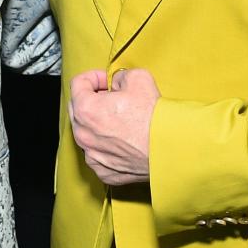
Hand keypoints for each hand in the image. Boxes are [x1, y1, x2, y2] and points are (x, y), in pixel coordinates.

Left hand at [68, 67, 159, 185]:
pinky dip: (106, 145)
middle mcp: (83, 135)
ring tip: (120, 119)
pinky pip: (98, 154)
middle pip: (79, 109)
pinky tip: (123, 139)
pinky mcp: (104, 171)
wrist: (169, 149)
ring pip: (87, 133)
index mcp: (86, 109)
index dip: (94, 77)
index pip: (78, 84)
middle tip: (113, 97)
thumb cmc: (153, 117)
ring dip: (98, 124)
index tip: (106, 80)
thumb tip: (117, 83)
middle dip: (93, 99)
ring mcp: (92, 156)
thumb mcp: (137, 77)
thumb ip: (119, 76)